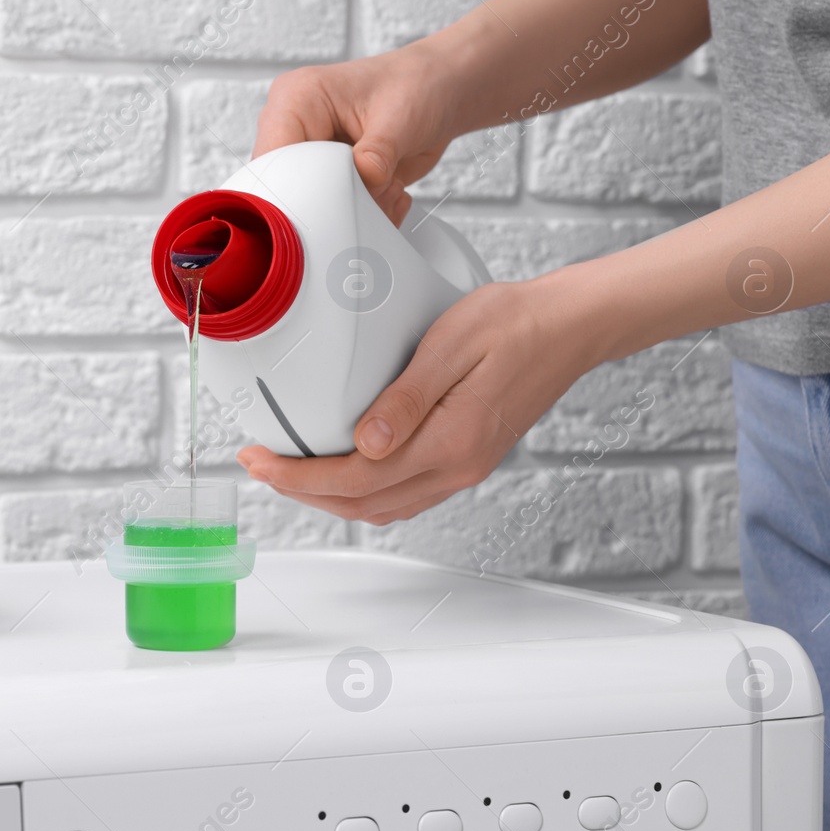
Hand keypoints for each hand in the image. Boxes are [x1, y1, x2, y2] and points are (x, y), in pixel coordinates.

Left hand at [236, 274, 602, 523]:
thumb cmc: (515, 324)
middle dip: (302, 491)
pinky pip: (404, 494)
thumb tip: (364, 445)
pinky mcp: (467, 460)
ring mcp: (464, 469)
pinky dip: (363, 492)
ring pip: (382, 506)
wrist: (570, 327)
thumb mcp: (452, 345)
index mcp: (450, 442)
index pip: (356, 480)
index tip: (259, 461)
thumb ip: (406, 399)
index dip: (299, 477)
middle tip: (260, 465)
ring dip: (330, 497)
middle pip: (362, 504)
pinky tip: (342, 471)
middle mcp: (457, 467)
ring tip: (289, 471)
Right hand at [254, 41, 462, 225]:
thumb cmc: (418, 86)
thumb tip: (361, 190)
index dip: (296, 189)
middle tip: (375, 192)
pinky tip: (392, 192)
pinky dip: (369, 214)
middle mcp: (296, 129)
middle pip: (289, 189)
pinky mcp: (331, 177)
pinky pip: (337, 214)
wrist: (441, 92)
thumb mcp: (400, 119)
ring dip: (357, 210)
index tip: (332, 208)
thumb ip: (376, 157)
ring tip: (390, 186)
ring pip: (315, 207)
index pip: (272, 158)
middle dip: (335, 203)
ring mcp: (312, 155)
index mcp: (295, 100)